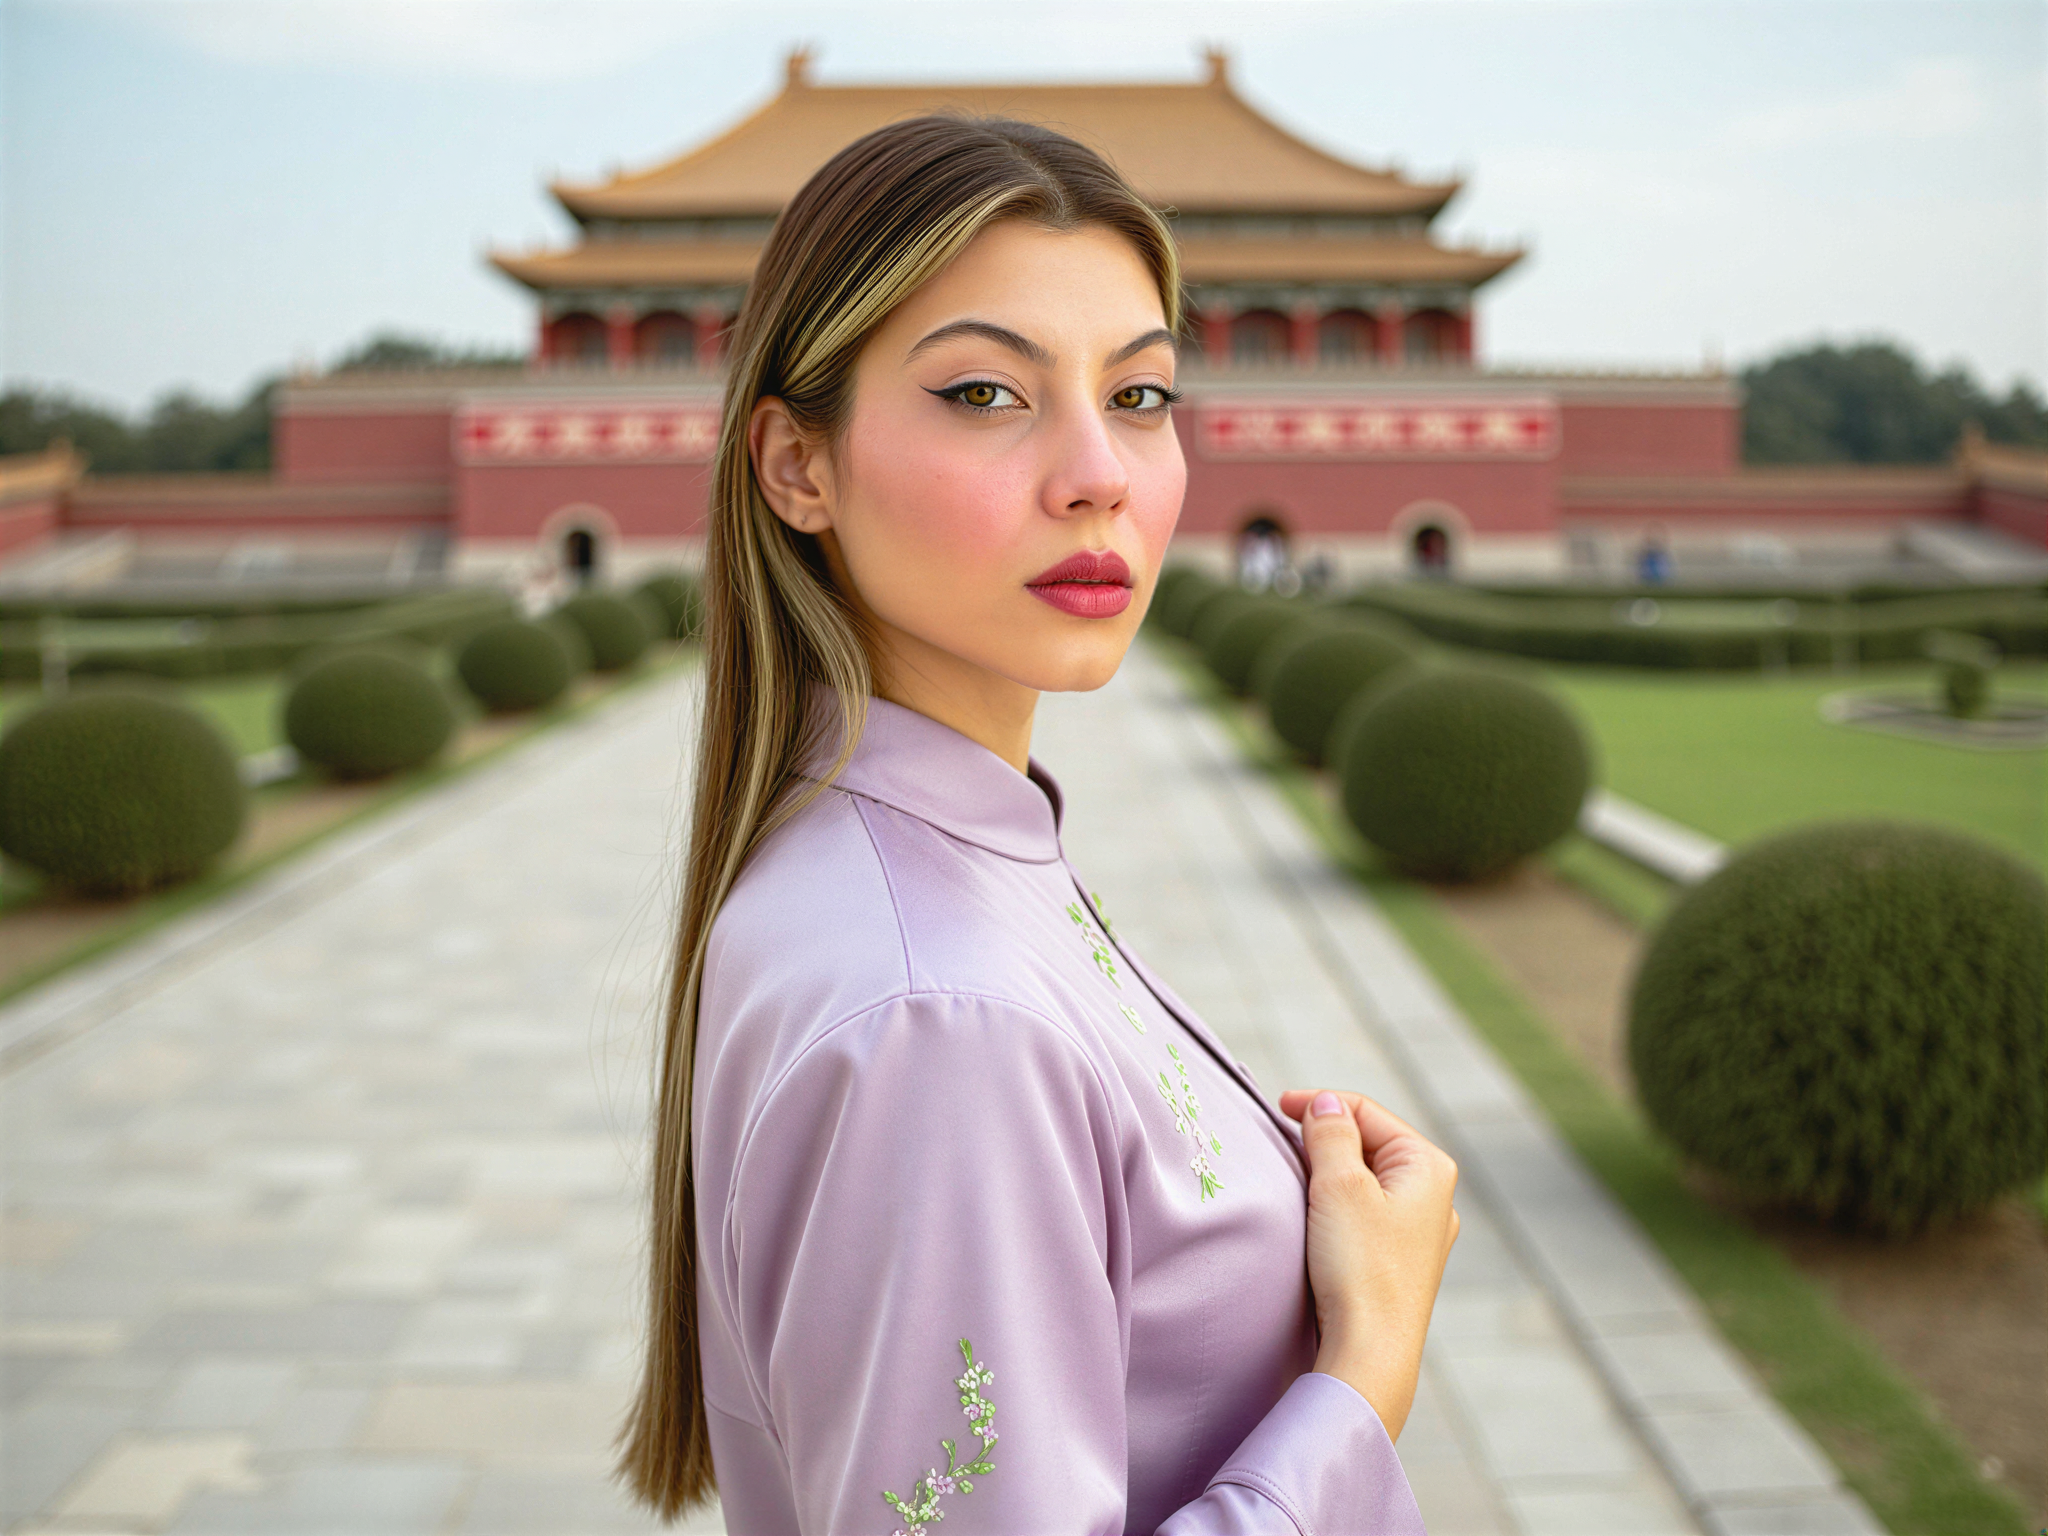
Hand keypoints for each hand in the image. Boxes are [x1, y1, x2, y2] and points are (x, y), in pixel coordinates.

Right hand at [1277, 1088, 1459, 1441]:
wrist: (1371, 1353)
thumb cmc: (1360, 1268)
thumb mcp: (1339, 1185)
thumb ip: (1331, 1132)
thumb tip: (1326, 1103)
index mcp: (1429, 1167)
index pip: (1366, 1112)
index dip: (1319, 1104)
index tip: (1275, 1108)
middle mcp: (1434, 1197)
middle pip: (1368, 1143)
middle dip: (1325, 1140)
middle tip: (1283, 1148)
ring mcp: (1420, 1233)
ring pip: (1365, 1180)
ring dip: (1329, 1174)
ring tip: (1296, 1182)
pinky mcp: (1401, 1262)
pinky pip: (1366, 1214)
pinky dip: (1337, 1205)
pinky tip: (1315, 1221)